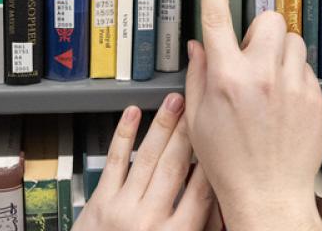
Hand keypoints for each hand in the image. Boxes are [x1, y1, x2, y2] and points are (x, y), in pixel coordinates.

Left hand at [74, 93, 217, 230]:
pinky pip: (115, 161)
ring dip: (163, 125)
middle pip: (175, 166)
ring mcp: (123, 208)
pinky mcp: (101, 201)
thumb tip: (219, 201)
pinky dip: (124, 134)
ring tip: (174, 102)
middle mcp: (150, 220)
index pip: (202, 190)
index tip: (220, 138)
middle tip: (199, 107)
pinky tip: (133, 114)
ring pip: (147, 157)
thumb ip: (200, 226)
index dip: (212, 161)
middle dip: (188, 132)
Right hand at [184, 0, 321, 230]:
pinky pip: (305, 67)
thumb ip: (198, 75)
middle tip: (250, 54)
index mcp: (226, 79)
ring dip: (278, 51)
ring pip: (291, 40)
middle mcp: (261, 76)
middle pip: (269, 20)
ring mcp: (291, 85)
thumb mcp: (198, 119)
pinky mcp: (314, 97)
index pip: (217, 20)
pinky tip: (282, 101)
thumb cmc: (229, 163)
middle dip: (259, 30)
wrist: (268, 194)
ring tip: (268, 80)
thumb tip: (200, 46)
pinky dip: (293, 75)